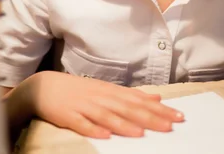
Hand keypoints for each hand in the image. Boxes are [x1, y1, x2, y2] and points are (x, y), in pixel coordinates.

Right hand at [27, 71, 183, 137]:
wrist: (45, 86)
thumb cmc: (79, 90)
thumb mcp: (107, 89)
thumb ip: (132, 95)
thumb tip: (157, 96)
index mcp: (112, 91)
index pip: (140, 101)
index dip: (160, 109)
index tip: (179, 116)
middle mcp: (101, 97)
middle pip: (128, 109)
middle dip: (149, 118)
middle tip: (169, 126)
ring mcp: (85, 106)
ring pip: (107, 116)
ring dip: (124, 125)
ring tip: (140, 133)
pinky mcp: (69, 116)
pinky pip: (82, 124)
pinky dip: (93, 129)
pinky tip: (104, 136)